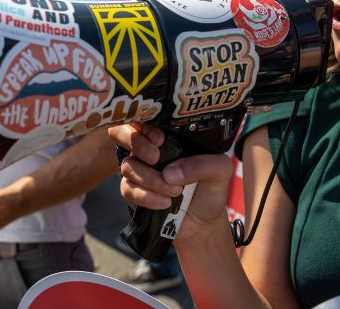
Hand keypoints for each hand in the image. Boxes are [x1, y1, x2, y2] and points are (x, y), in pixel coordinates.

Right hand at [108, 123, 233, 245]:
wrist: (204, 221)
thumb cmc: (210, 188)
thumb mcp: (220, 170)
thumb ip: (203, 164)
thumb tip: (169, 173)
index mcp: (167, 135)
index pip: (143, 117)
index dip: (145, 125)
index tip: (160, 139)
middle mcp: (148, 149)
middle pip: (120, 132)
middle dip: (135, 143)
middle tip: (155, 157)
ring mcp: (138, 170)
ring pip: (128, 166)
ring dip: (152, 179)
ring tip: (176, 191)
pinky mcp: (133, 192)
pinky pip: (128, 190)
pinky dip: (147, 196)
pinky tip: (165, 202)